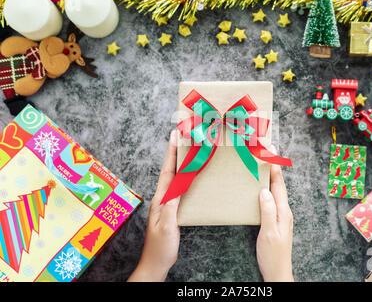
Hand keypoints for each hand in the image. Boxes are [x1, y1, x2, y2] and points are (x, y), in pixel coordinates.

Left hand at [128, 130, 179, 281]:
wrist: (156, 263)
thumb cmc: (161, 248)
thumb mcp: (167, 227)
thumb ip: (170, 207)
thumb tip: (176, 186)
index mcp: (161, 200)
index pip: (167, 172)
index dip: (171, 154)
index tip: (175, 136)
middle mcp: (162, 199)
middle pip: (169, 170)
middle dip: (174, 152)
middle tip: (181, 135)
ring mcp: (166, 204)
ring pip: (173, 177)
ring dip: (178, 162)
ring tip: (185, 149)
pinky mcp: (171, 209)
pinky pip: (178, 187)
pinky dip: (183, 176)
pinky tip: (188, 175)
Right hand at [256, 153, 293, 281]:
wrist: (278, 271)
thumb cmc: (273, 254)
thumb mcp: (268, 233)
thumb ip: (267, 211)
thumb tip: (264, 191)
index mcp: (283, 212)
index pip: (278, 185)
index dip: (275, 168)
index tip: (271, 153)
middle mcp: (283, 211)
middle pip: (278, 185)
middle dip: (273, 168)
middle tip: (268, 153)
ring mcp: (280, 216)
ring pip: (275, 191)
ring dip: (271, 177)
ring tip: (265, 165)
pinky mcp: (275, 220)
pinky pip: (272, 199)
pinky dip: (267, 189)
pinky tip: (261, 188)